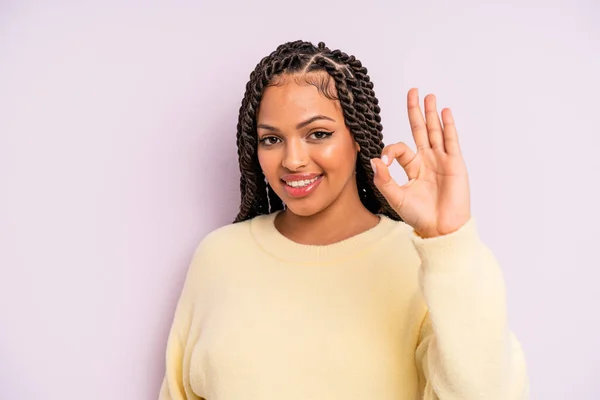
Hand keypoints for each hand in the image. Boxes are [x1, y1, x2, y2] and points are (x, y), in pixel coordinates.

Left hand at [370, 88, 470, 237]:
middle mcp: (427, 160)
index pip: (400, 148)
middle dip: (416, 111)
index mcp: (412, 168)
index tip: (385, 160)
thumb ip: (384, 179)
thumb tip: (374, 159)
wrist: (441, 228)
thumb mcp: (396, 197)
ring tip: (429, 96)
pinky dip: (448, 126)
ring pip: (436, 131)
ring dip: (432, 113)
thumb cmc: (419, 216)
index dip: (390, 150)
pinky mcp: (455, 164)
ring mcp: (442, 160)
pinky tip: (444, 112)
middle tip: (413, 91)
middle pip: (420, 130)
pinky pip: (451, 140)